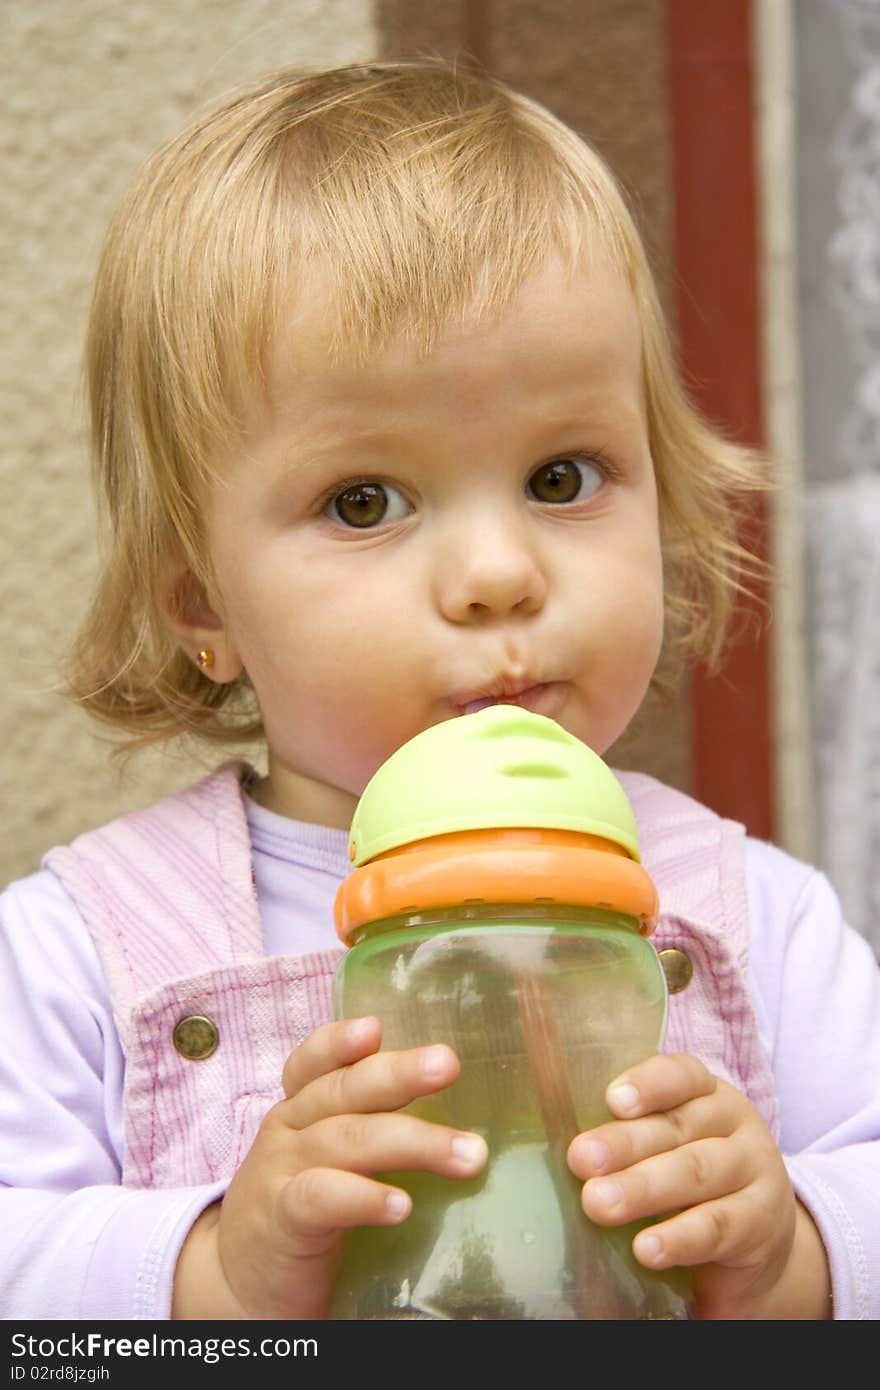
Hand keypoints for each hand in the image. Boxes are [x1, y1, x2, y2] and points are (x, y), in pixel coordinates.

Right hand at [172, 1016, 487, 1319]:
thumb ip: (368, 1131)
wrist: (232, 1285)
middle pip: (342, 1091)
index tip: (375, 1027)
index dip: (338, 1043)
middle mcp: (288, 1131)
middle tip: (447, 1064)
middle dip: (398, 1074)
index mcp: (299, 1110)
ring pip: (347, 1140)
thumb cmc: (298, 1213)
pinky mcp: (284, 1223)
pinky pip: (323, 1199)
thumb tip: (461, 1124)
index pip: (311, 1064)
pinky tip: (402, 1204)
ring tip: (468, 1154)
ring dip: (413, 1141)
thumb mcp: (322, 1159)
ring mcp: (282, 1175)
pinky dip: (364, 1197)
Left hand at [567, 1053, 831, 1318]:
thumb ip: (628, 1134)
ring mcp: (754, 1169)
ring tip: (598, 1203)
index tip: (612, 1099)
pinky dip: (678, 1238)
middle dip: (625, 1143)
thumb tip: (565, 1146)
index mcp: (706, 1092)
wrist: (757, 1236)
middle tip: (580, 1159)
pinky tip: (645, 1249)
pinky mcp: (761, 1222)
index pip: (681, 1075)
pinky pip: (716, 1227)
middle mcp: (734, 1122)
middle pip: (678, 1128)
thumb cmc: (690, 1175)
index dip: (648, 1084)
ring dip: (643, 1189)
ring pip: (696, 1173)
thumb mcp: (667, 1144)